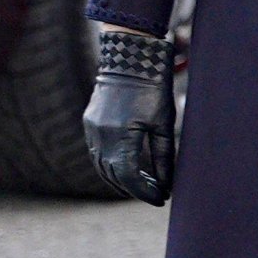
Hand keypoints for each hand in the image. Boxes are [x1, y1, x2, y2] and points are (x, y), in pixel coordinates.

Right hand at [84, 28, 175, 205]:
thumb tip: (167, 185)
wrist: (130, 57)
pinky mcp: (89, 122)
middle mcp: (101, 135)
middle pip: (114, 176)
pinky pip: (97, 152)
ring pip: (102, 167)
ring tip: (144, 184)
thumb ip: (164, 157)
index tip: (161, 199)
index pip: (129, 177)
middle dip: (135, 189)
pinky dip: (110, 165)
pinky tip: (128, 167)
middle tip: (156, 193)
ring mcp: (92, 129)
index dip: (145, 192)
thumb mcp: (164, 123)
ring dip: (121, 180)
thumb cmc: (153, 88)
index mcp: (121, 135)